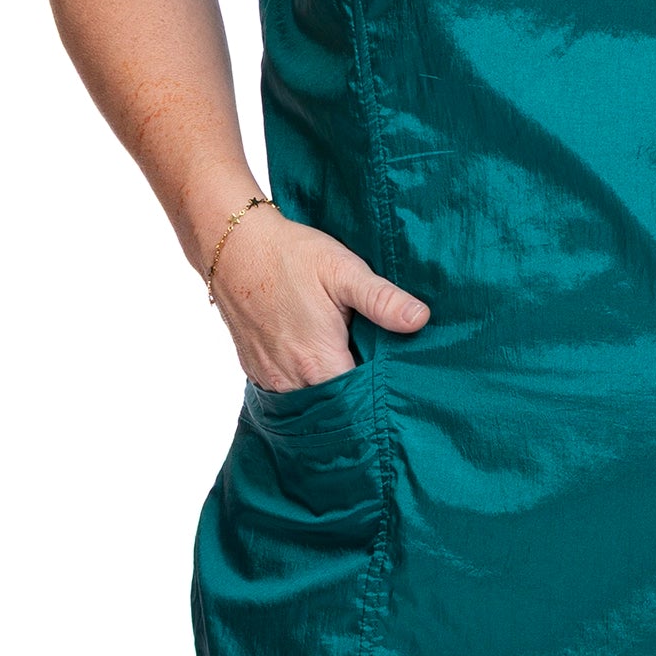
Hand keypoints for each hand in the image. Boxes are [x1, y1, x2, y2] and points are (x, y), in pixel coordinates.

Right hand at [211, 207, 430, 392]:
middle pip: (334, 408)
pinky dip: (306, 385)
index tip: (398, 385)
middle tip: (381, 378)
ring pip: (309, 402)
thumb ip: (381, 300)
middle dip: (357, 398)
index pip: (358, 403)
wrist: (235, 247)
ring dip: (330, 392)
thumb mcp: (344, 271)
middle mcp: (291, 381)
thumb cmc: (292, 256)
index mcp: (318, 361)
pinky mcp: (255, 371)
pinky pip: (287, 392)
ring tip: (354, 369)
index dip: (380, 396)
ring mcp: (269, 379)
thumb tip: (420, 320)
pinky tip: (320, 363)